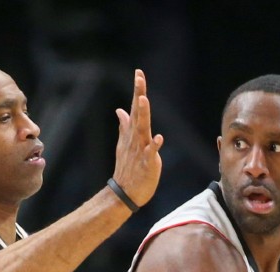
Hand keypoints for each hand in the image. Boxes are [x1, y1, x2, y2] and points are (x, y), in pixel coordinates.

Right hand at [110, 69, 164, 207]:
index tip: (138, 72)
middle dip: (139, 95)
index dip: (137, 90)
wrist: (125, 192)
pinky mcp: (147, 164)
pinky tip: (158, 138)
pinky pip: (150, 154)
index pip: (135, 107)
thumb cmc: (128, 168)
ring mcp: (140, 150)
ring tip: (144, 100)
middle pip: (138, 113)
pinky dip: (154, 146)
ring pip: (142, 129)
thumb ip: (124, 125)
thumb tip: (120, 110)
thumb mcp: (125, 144)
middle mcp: (136, 138)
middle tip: (139, 78)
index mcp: (133, 133)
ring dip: (143, 115)